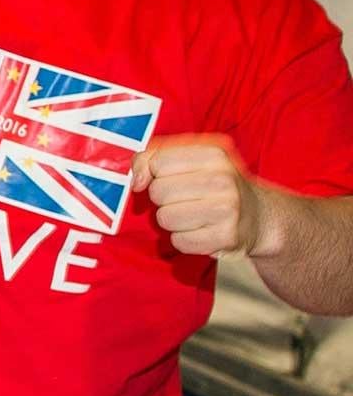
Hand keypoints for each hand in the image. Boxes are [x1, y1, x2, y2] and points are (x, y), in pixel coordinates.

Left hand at [133, 135, 268, 257]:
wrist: (259, 217)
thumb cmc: (214, 186)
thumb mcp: (190, 161)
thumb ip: (152, 159)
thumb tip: (136, 182)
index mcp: (214, 155)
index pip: (158, 162)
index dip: (153, 173)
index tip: (166, 178)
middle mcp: (224, 180)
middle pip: (158, 191)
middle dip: (163, 199)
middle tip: (184, 200)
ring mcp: (228, 210)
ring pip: (164, 218)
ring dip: (171, 220)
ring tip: (192, 215)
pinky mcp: (226, 238)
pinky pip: (179, 241)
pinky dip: (183, 239)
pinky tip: (200, 231)